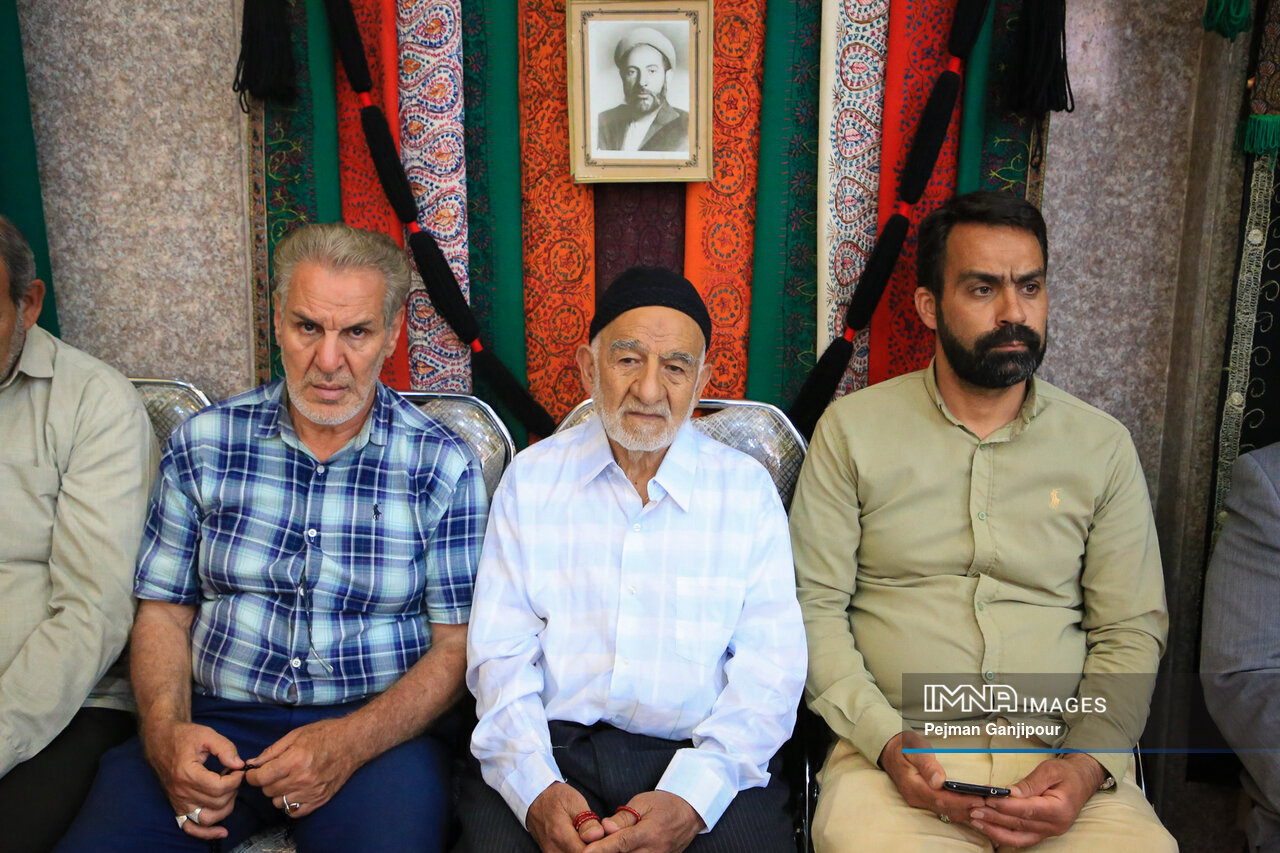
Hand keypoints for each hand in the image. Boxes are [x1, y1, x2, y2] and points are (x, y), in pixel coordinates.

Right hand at [142, 720, 243, 839]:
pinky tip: (221, 831)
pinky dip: (206, 833)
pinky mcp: (178, 807)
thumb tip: (239, 764)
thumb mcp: (207, 735)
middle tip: (234, 777)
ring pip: (207, 818)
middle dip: (233, 790)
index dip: (235, 780)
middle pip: (216, 803)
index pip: (219, 787)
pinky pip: (190, 827)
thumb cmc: (184, 737)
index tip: (239, 770)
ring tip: (229, 791)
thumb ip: (225, 748)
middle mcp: (181, 791)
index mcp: (187, 773)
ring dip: (225, 808)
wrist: (161, 741)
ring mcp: (178, 802)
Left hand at [244, 717, 366, 818]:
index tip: (254, 772)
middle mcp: (302, 779)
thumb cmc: (324, 734)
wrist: (353, 742)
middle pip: (268, 791)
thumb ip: (272, 751)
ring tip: (287, 780)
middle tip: (275, 772)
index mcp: (294, 760)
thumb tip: (252, 763)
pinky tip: (295, 792)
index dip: (252, 776)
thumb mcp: (295, 735)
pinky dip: (290, 804)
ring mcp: (312, 792)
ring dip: (278, 793)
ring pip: (279, 802)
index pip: (261, 778)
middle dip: (266, 781)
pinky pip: (294, 812)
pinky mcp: (320, 800)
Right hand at [526, 782, 601, 851]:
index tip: (604, 834)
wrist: (534, 798)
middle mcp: (554, 850)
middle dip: (594, 848)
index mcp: (561, 836)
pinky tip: (581, 840)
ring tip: (588, 836)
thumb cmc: (556, 797)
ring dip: (586, 849)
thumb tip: (599, 835)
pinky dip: (577, 850)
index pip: (588, 852)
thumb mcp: (574, 801)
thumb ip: (587, 821)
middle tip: (598, 834)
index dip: (600, 845)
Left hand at [583, 791, 703, 852]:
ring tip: (603, 847)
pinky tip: (618, 849)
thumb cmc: (664, 804)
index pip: (620, 843)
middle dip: (606, 852)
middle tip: (590, 847)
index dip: (601, 849)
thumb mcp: (643, 802)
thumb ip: (623, 817)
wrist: (690, 812)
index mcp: (649, 832)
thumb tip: (605, 828)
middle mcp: (654, 850)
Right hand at [878, 731, 984, 824]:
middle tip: (989, 802)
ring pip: (945, 811)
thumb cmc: (904, 746)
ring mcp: (919, 800)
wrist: (889, 749)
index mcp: (913, 786)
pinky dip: (958, 808)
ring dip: (965, 810)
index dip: (961, 801)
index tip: (979, 799)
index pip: (940, 799)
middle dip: (968, 807)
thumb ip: (926, 764)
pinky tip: (971, 805)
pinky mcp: (924, 799)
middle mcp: (916, 797)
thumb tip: (938, 781)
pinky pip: (943, 808)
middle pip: (945, 808)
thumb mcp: (914, 749)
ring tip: (984, 805)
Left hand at [969, 753, 1105, 846]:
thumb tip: (1008, 793)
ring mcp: (1049, 832)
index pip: (1027, 810)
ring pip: (1018, 837)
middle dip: (994, 818)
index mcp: (1059, 809)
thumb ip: (1030, 784)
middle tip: (973, 810)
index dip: (1006, 806)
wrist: (1082, 780)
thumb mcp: (1049, 771)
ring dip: (995, 830)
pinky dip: (1003, 835)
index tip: (987, 800)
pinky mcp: (1042, 833)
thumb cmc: (1066, 773)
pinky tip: (988, 828)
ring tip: (975, 820)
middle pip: (1020, 824)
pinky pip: (1021, 839)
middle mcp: (1055, 825)